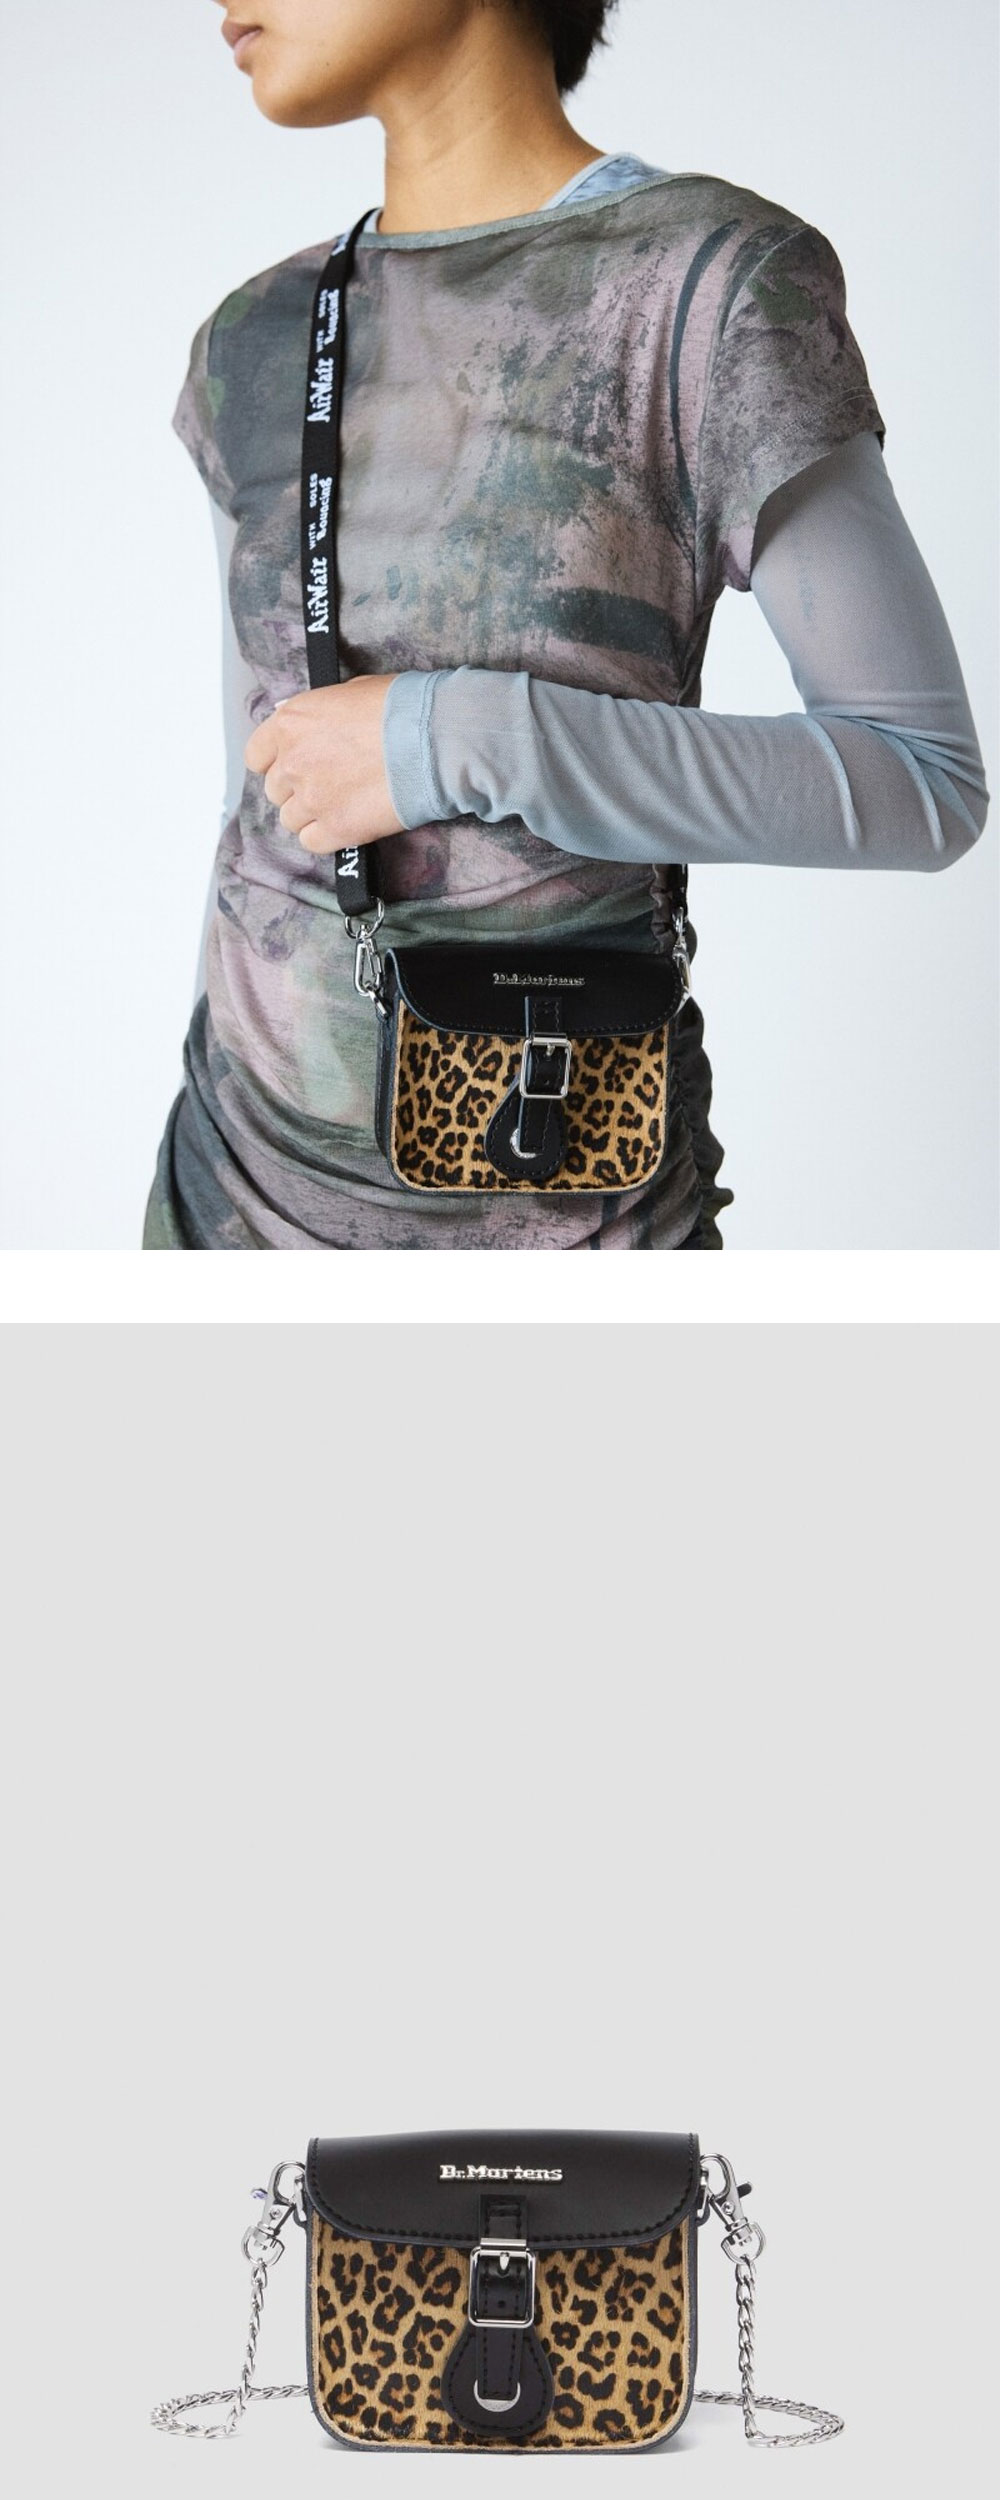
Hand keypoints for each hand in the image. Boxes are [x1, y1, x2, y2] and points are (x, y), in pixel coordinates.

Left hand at [244, 676, 405, 854]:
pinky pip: (312, 842)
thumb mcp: (347, 692)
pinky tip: (346, 822)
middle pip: (275, 790)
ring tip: (342, 803)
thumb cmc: (399, 708)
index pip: (256, 755)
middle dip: (296, 788)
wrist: (432, 738)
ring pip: (291, 820)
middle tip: (328, 784)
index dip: (274, 762)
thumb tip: (301, 722)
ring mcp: (311, 798)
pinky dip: (326, 836)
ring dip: (311, 814)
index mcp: (290, 723)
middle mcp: (292, 761)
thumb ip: (315, 714)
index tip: (291, 765)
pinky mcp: (335, 828)